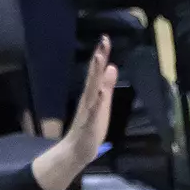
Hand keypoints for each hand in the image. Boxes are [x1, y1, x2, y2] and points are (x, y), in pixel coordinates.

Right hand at [34, 38, 117, 189]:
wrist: (78, 150)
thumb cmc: (91, 126)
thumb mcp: (103, 103)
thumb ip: (106, 86)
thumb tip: (111, 66)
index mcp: (93, 94)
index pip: (97, 72)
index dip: (101, 56)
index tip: (105, 39)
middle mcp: (88, 99)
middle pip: (94, 76)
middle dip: (98, 59)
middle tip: (102, 42)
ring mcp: (88, 110)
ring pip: (92, 89)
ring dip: (95, 75)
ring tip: (99, 60)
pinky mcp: (89, 123)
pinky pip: (93, 111)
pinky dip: (96, 102)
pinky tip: (100, 92)